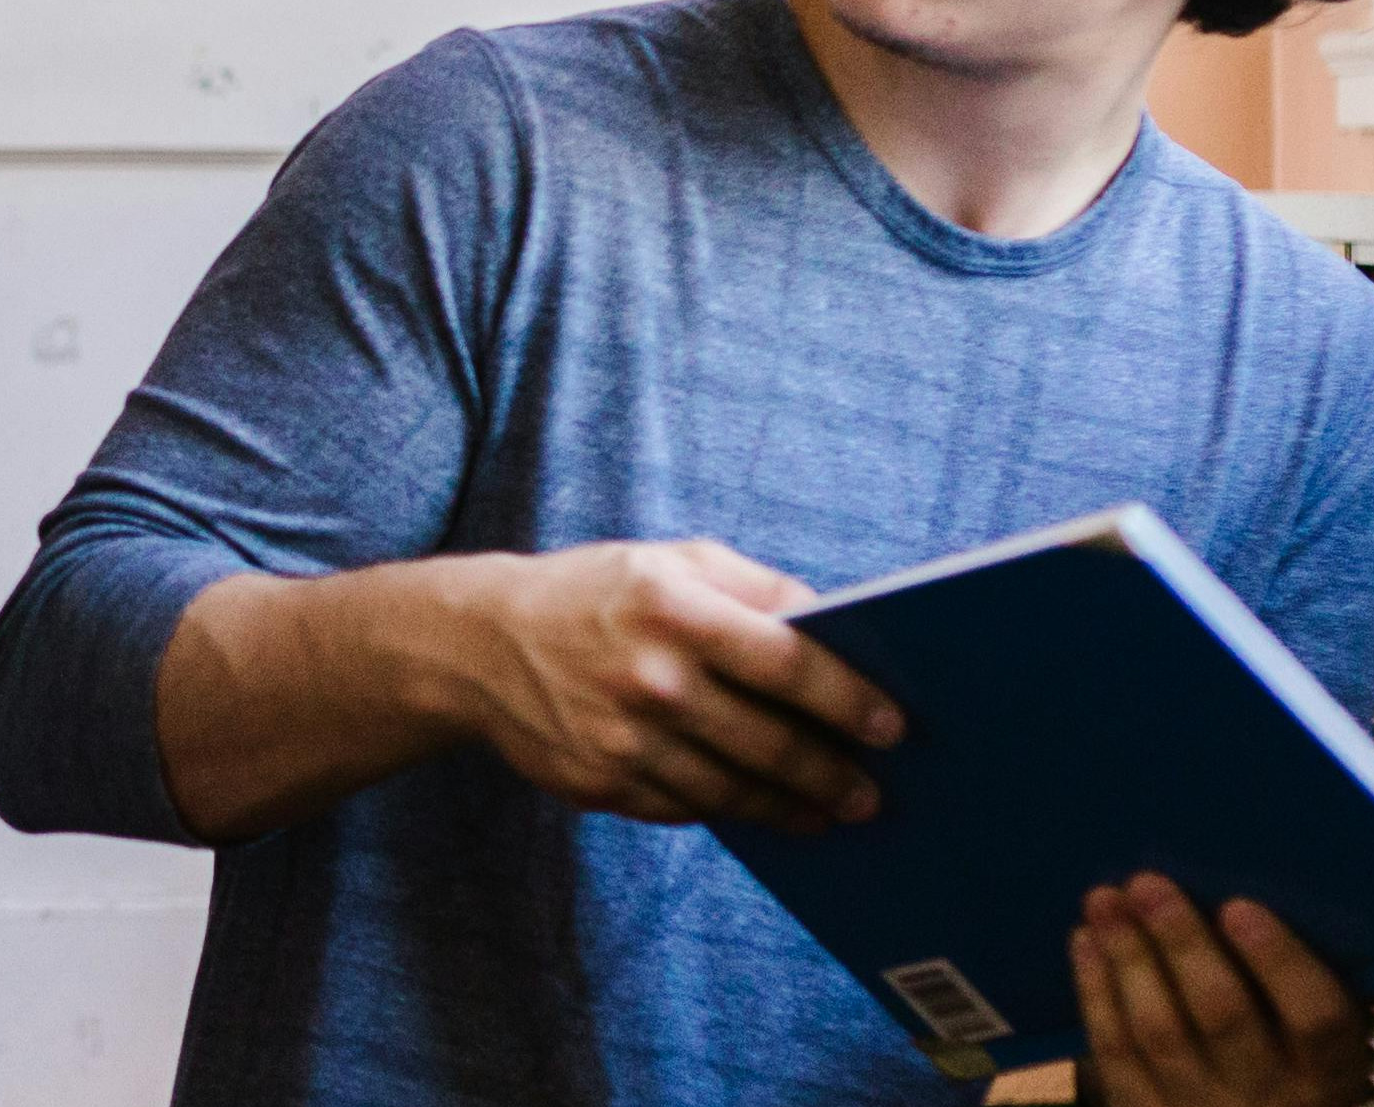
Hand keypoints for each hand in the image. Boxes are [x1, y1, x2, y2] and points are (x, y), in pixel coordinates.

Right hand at [428, 539, 907, 830]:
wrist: (480, 644)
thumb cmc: (595, 593)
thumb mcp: (671, 561)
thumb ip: (754, 588)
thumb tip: (834, 631)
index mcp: (673, 606)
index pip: (786, 661)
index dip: (848, 699)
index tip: (893, 727)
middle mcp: (649, 678)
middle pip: (768, 741)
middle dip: (833, 774)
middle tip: (872, 794)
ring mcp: (623, 739)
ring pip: (731, 791)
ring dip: (792, 808)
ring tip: (831, 812)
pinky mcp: (601, 784)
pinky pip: (684, 809)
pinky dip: (729, 811)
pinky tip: (761, 809)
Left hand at [1066, 874, 1373, 1106]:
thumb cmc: (1294, 1064)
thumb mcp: (1325, 1042)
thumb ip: (1304, 983)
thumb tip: (1253, 889)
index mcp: (1331, 1071)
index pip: (1315, 1017)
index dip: (1277, 960)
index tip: (1238, 906)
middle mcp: (1270, 1097)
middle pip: (1223, 1016)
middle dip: (1181, 943)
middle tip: (1148, 883)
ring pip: (1159, 1033)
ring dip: (1127, 958)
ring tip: (1105, 899)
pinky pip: (1116, 1057)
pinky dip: (1097, 994)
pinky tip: (1087, 942)